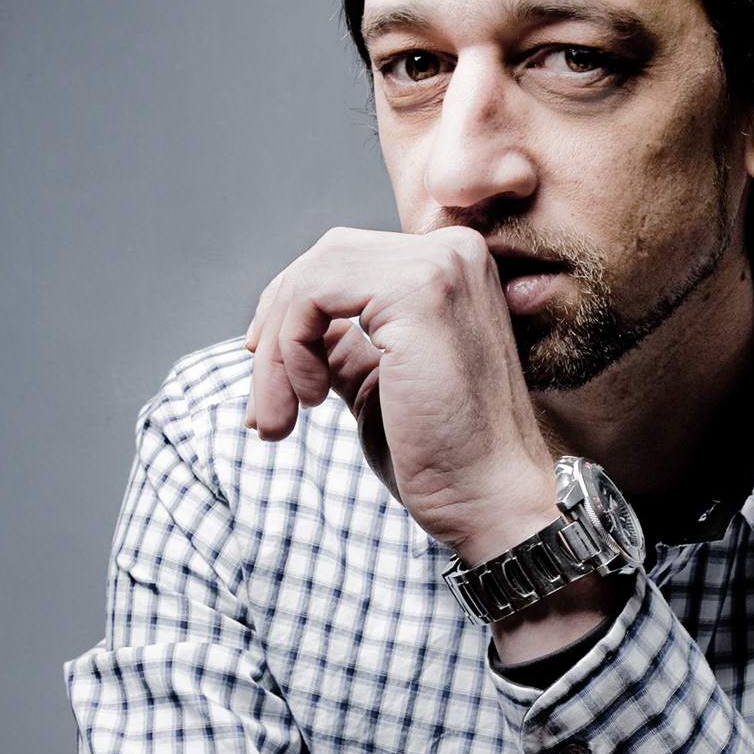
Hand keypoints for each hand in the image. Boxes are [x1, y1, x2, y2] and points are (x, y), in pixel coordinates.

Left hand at [244, 226, 556, 563]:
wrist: (490, 502)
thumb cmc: (443, 457)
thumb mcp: (379, 382)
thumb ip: (345, 344)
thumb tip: (293, 329)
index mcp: (453, 268)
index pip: (346, 261)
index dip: (293, 313)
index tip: (273, 379)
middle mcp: (455, 251)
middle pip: (325, 258)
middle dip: (277, 328)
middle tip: (264, 405)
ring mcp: (440, 265)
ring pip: (312, 276)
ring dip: (277, 350)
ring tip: (278, 416)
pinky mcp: (417, 291)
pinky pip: (313, 294)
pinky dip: (290, 349)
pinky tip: (310, 399)